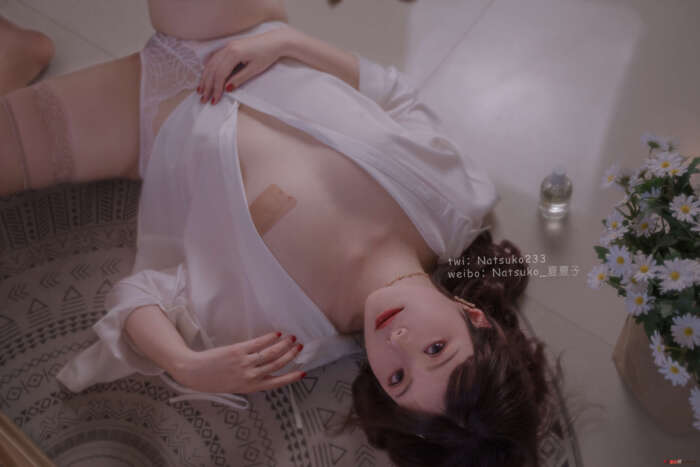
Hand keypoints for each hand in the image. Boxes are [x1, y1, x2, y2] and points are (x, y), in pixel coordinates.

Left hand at [173, 331, 304, 393]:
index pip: (276, 382)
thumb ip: (249, 381)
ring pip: (271, 353)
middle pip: (277, 364)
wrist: (193, 373)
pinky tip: (276, 334)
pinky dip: (269, 338)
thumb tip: (264, 372)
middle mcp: (250, 376)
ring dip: (284, 345)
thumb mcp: (233, 387)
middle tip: (299, 347)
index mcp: (250, 387)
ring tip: (292, 338)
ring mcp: (244, 363)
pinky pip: (258, 344)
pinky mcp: (237, 351)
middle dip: (291, 355)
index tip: (303, 372)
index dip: (291, 377)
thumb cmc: (212, 381)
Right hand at [197, 27, 294, 104]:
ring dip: (205, 78)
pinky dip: (209, 69)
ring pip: (211, 64)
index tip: (215, 100)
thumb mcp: (254, 70)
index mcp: (234, 53)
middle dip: (208, 85)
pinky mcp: (229, 47)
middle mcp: (227, 48)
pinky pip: (214, 58)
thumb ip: (239, 79)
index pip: (220, 74)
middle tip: (203, 99)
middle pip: (213, 69)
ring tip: (200, 90)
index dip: (216, 88)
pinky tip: (205, 76)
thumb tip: (227, 89)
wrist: (274, 41)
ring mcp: (227, 46)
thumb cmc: (267, 55)